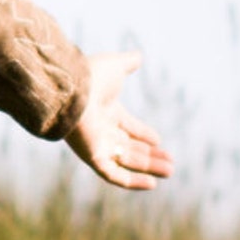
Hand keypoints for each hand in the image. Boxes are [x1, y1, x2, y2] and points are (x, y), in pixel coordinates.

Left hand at [65, 50, 172, 191]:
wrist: (69, 89)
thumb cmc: (90, 76)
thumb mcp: (115, 66)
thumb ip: (128, 62)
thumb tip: (139, 55)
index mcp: (106, 111)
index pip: (127, 127)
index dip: (143, 134)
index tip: (159, 141)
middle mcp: (101, 130)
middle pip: (129, 147)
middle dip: (150, 156)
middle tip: (171, 163)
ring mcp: (96, 145)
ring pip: (126, 162)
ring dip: (148, 168)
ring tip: (170, 171)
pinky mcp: (92, 157)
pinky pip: (113, 175)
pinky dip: (132, 181)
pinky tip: (151, 184)